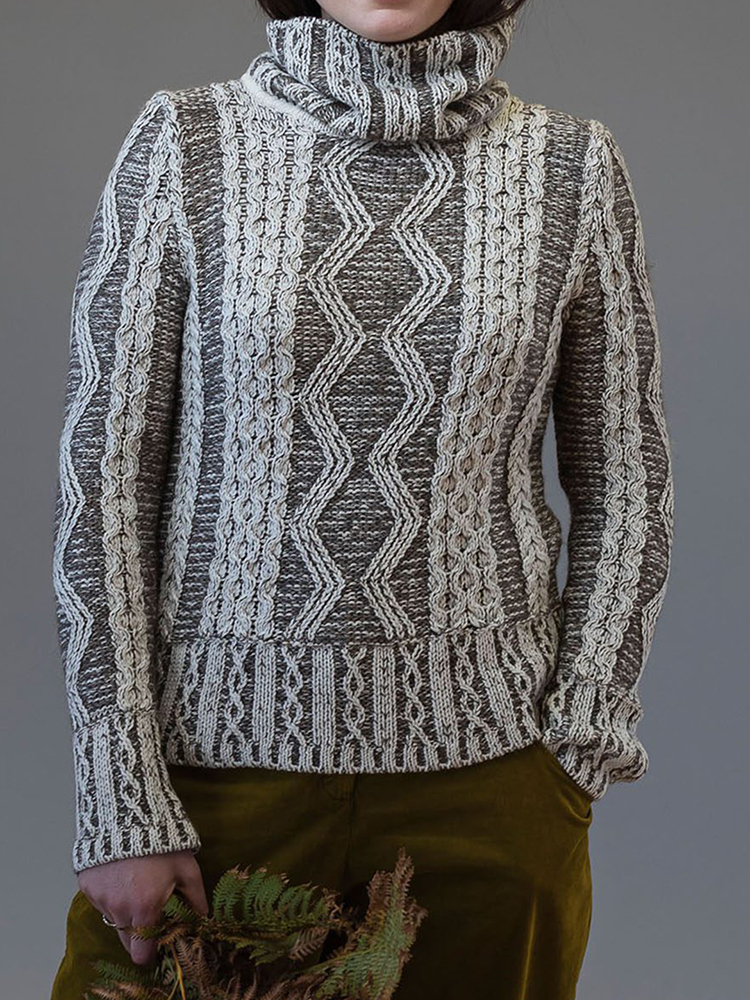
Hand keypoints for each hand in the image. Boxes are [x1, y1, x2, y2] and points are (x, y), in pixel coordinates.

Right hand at [77, 850, 208, 965]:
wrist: (129, 811)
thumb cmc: (162, 840)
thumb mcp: (187, 868)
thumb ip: (196, 898)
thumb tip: (202, 918)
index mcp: (144, 908)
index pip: (142, 953)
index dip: (151, 951)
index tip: (159, 940)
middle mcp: (118, 908)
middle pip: (127, 940)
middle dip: (140, 932)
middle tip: (151, 910)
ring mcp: (99, 897)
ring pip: (113, 919)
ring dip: (125, 911)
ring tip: (137, 884)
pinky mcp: (87, 886)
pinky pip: (100, 901)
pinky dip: (111, 895)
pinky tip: (122, 875)